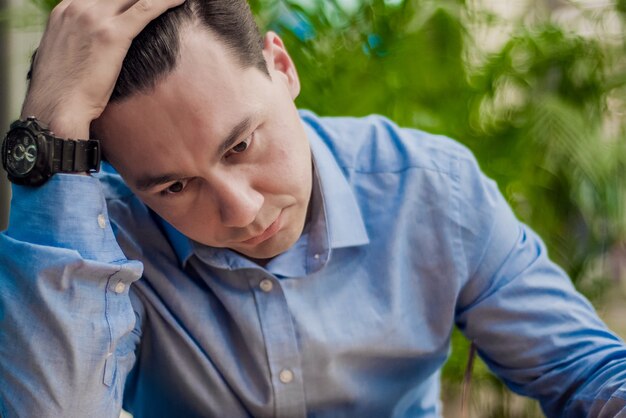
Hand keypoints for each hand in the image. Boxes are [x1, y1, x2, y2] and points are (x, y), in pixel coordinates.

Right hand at [21, 0, 184, 138]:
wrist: (57, 108)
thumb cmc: (63, 91)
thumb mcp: (65, 55)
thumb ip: (80, 41)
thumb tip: (95, 49)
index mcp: (66, 10)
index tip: (138, 3)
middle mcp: (78, 8)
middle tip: (160, 2)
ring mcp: (94, 19)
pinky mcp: (112, 35)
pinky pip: (145, 9)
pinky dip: (165, 2)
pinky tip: (179, 1)